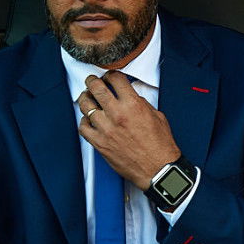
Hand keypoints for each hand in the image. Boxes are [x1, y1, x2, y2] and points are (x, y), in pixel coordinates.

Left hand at [78, 71, 180, 188]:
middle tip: (92, 81)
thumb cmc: (160, 146)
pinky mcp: (99, 143)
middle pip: (96, 87)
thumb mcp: (157, 117)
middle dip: (92, 81)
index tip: (109, 77)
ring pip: (85, 105)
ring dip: (86, 99)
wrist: (158, 169)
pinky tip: (89, 120)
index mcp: (133, 105)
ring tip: (88, 98)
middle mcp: (117, 115)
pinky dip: (84, 121)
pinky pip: (83, 127)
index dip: (111, 75)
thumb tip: (131, 97)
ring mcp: (106, 129)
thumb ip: (141, 104)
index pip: (115, 79)